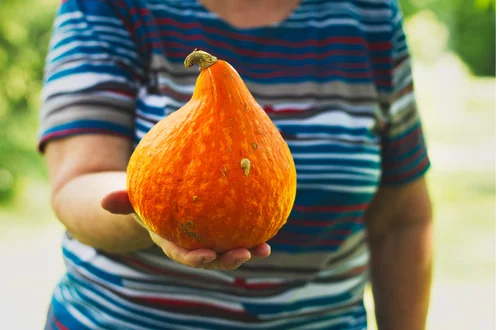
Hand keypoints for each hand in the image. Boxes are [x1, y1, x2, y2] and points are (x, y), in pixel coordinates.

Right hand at [101, 190, 270, 269]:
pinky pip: (239, 230)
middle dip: (228, 261)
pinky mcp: (224, 230)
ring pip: (230, 249)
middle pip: (213, 259)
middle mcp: (195, 245)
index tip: (208, 255)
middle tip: (244, 254)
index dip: (196, 258)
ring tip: (265, 248)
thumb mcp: (135, 200)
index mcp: (174, 242)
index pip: (185, 255)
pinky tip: (271, 221)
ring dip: (248, 251)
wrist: (162, 202)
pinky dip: (254, 229)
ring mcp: (210, 239)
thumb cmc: (148, 200)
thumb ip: (122, 201)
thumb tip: (106, 200)